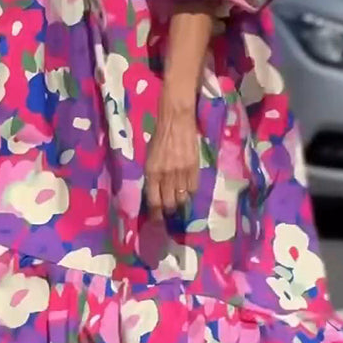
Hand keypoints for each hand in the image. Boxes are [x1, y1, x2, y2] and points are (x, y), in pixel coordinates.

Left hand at [145, 99, 199, 217]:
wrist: (176, 121)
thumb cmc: (159, 137)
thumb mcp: (149, 157)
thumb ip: (152, 175)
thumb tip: (155, 192)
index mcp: (151, 172)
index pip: (153, 200)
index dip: (156, 214)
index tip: (157, 220)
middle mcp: (166, 175)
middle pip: (168, 203)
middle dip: (168, 211)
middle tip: (168, 213)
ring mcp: (181, 172)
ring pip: (181, 198)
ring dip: (179, 203)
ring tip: (178, 203)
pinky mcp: (194, 168)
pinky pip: (193, 189)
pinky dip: (189, 193)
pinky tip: (187, 191)